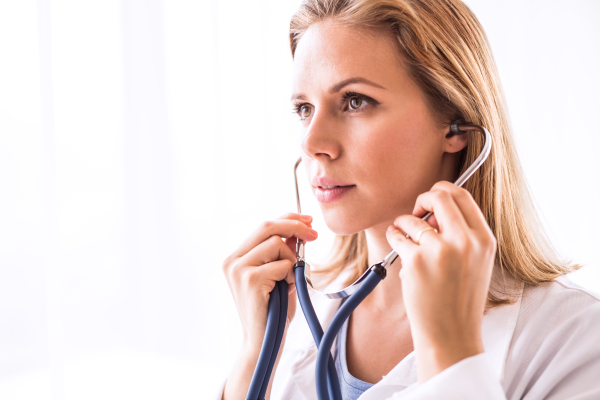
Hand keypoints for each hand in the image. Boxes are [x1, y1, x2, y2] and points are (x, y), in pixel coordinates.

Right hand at [222, 213, 317, 350]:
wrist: (263, 344)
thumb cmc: (273, 313)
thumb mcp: (280, 277)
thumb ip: (283, 254)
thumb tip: (296, 233)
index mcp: (236, 258)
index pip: (262, 227)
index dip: (287, 219)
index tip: (308, 221)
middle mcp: (232, 261)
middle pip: (266, 226)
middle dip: (295, 226)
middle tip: (315, 234)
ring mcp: (238, 269)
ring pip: (276, 244)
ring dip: (292, 261)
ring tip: (288, 282)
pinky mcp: (249, 279)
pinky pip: (282, 264)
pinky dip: (290, 276)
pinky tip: (285, 291)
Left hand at [385, 181, 496, 382]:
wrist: (451, 335)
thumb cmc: (459, 299)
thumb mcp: (475, 261)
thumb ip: (461, 233)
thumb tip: (432, 208)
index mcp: (484, 239)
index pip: (461, 195)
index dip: (441, 192)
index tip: (430, 203)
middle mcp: (465, 241)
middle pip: (438, 196)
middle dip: (422, 200)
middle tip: (415, 215)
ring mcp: (440, 251)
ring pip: (412, 219)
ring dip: (403, 224)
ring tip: (405, 238)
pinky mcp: (417, 261)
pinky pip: (397, 236)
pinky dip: (394, 238)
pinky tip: (398, 249)